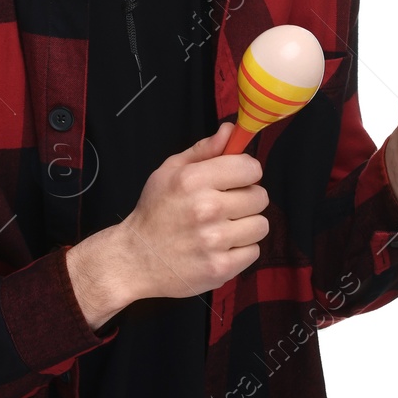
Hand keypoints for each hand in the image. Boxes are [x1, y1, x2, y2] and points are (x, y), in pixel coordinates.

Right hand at [69, 124, 267, 325]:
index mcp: (193, 180)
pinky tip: (219, 247)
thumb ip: (204, 150)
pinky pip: (254, 251)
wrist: (136, 259)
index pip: (250, 167)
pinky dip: (240, 250)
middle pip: (260, 197)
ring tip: (221, 228)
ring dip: (245, 226)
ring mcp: (214, 240)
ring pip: (261, 225)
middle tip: (224, 207)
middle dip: (245, 199)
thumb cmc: (155, 212)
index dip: (245, 172)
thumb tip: (230, 130)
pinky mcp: (220, 267)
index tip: (235, 180)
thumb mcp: (170, 172)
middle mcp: (205, 208)